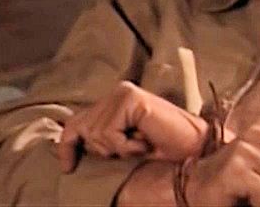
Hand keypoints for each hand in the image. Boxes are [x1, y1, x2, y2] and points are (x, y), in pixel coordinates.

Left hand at [57, 81, 207, 172]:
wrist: (193, 147)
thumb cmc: (163, 147)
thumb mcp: (124, 143)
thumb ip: (103, 137)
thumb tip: (71, 145)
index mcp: (116, 99)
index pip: (77, 121)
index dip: (67, 145)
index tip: (67, 168)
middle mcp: (118, 91)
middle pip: (82, 128)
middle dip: (101, 149)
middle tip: (131, 149)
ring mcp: (124, 93)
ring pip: (95, 134)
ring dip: (118, 149)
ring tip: (141, 144)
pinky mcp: (132, 99)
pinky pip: (109, 133)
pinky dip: (125, 146)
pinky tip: (144, 142)